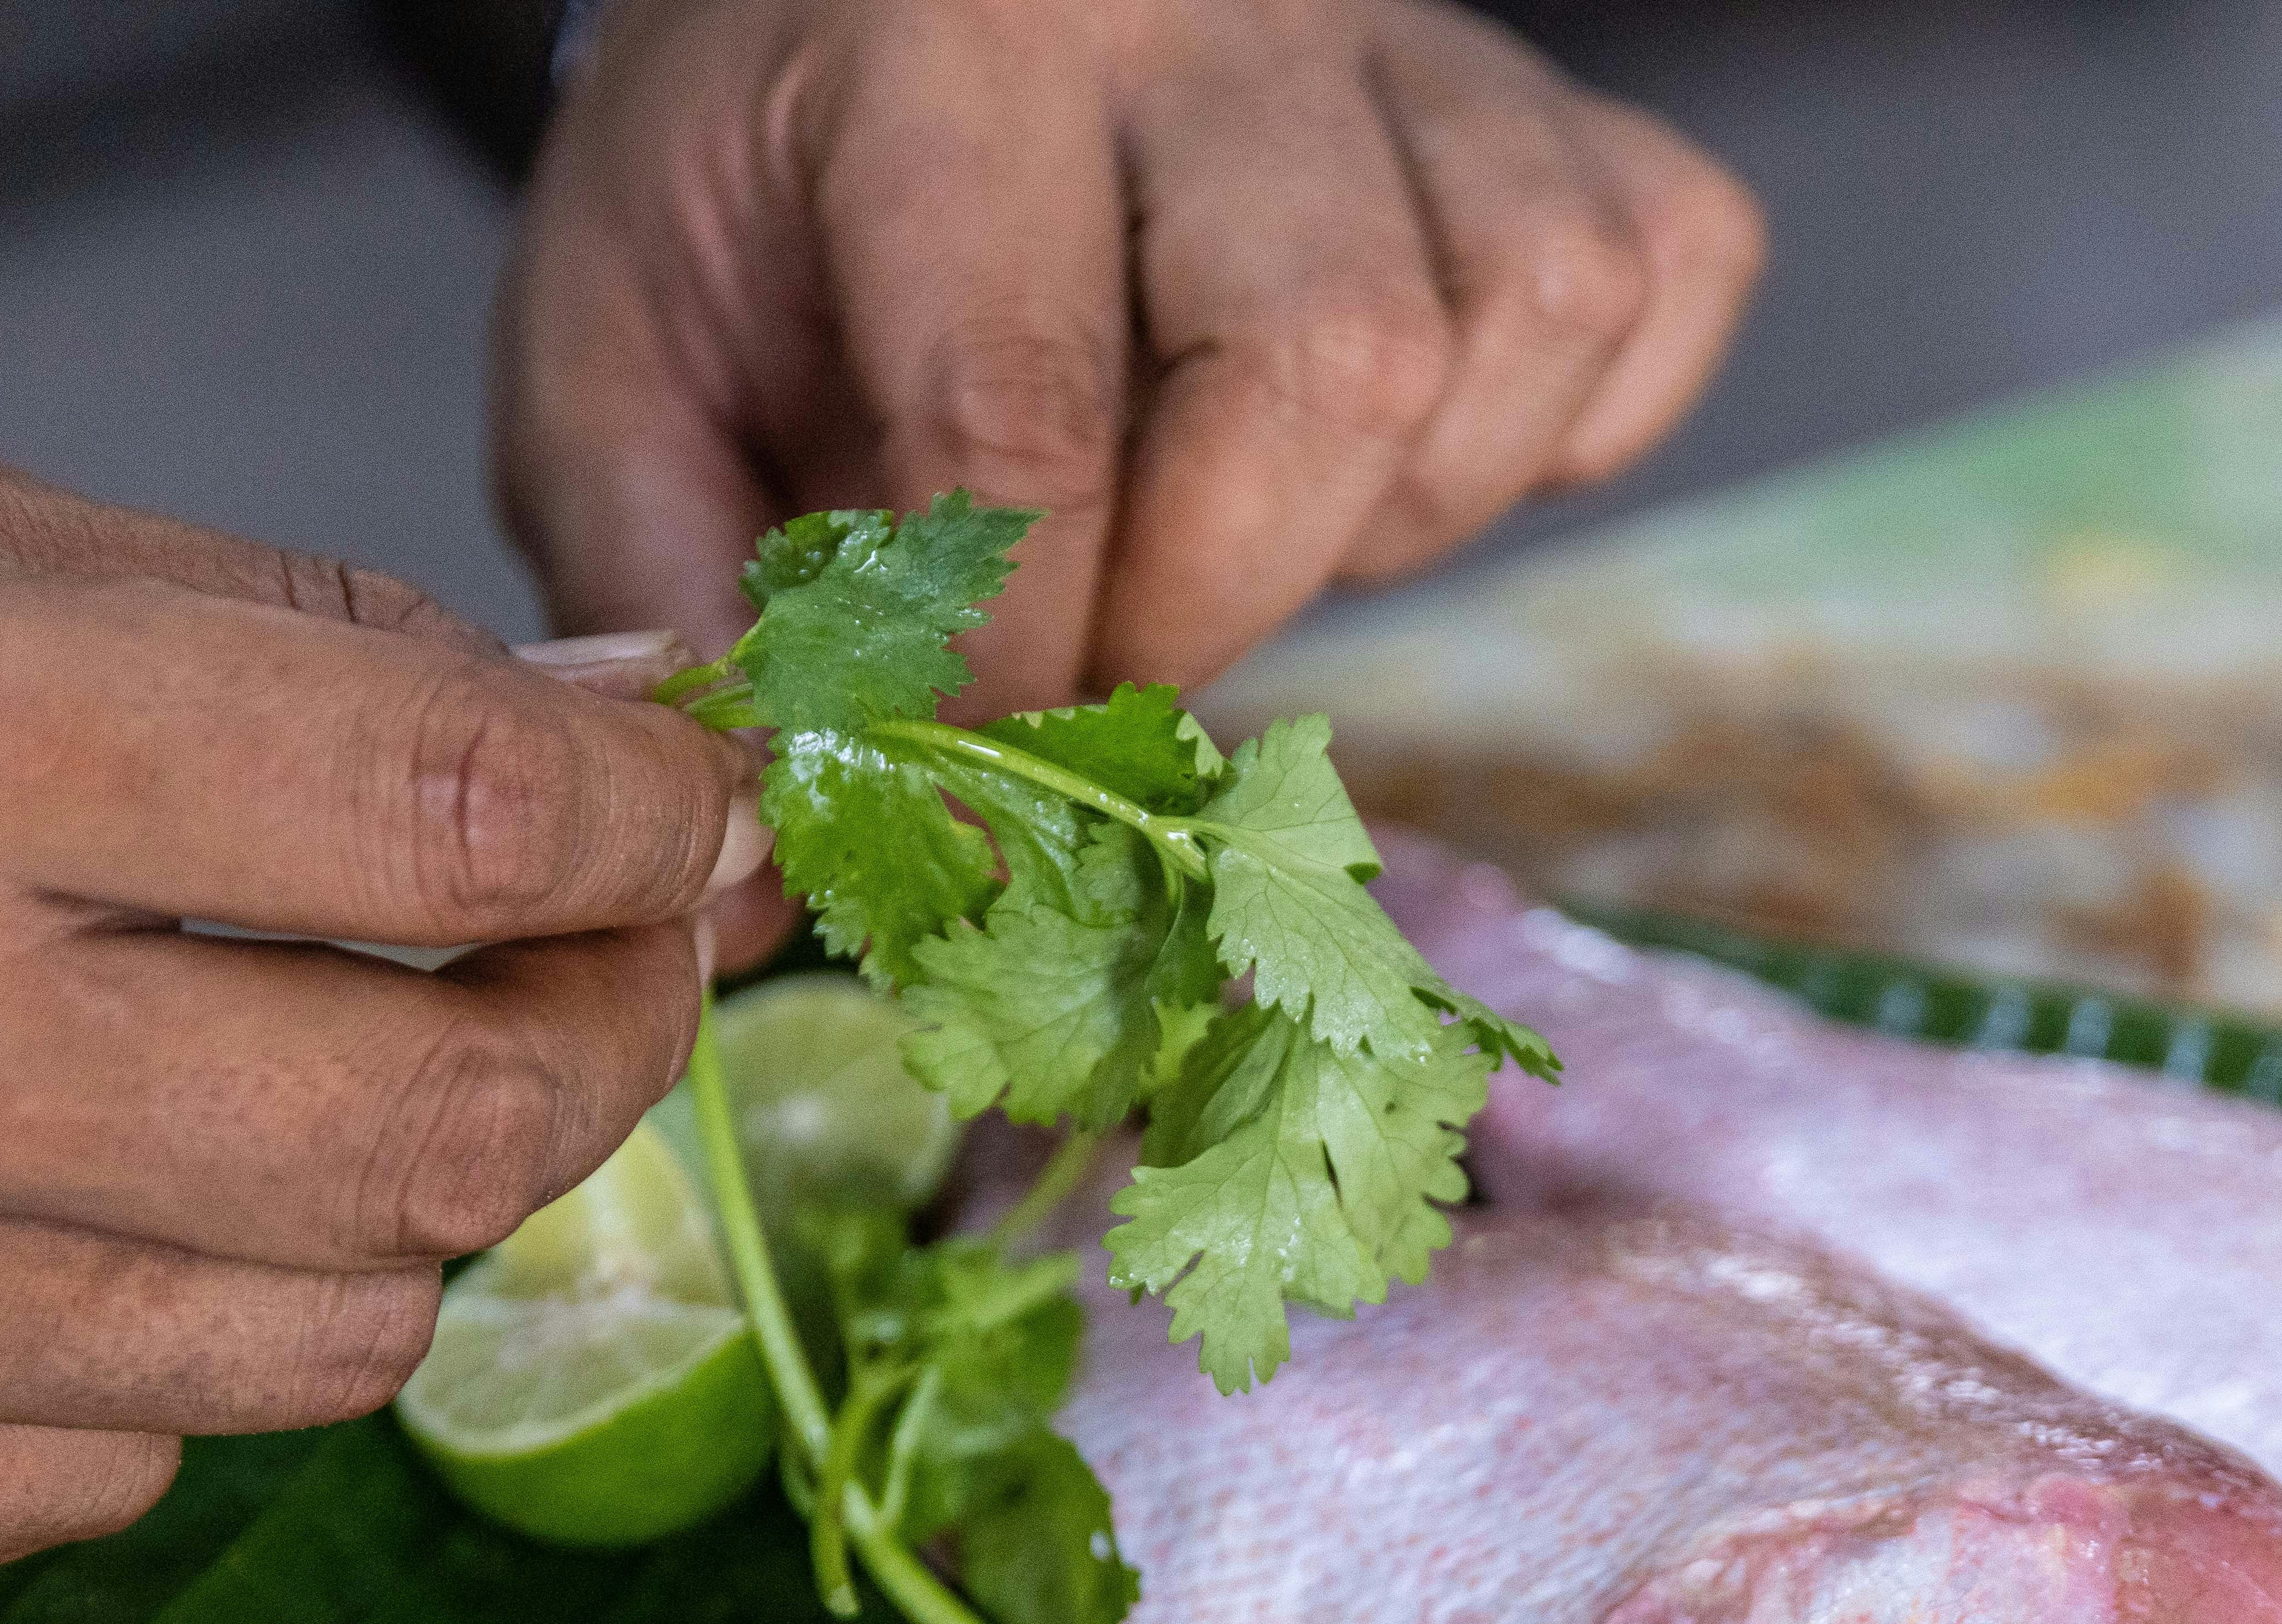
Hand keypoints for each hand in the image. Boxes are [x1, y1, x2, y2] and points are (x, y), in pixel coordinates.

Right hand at [0, 433, 748, 1579]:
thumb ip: (308, 652)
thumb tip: (626, 742)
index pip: (460, 825)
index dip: (646, 825)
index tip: (688, 821)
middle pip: (459, 1134)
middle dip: (603, 1042)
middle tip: (599, 973)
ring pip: (346, 1337)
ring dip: (382, 1208)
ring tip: (278, 1086)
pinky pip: (139, 1465)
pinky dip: (162, 1343)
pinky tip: (39, 1216)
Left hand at [495, 0, 1761, 708]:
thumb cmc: (765, 191)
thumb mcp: (621, 361)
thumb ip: (667, 596)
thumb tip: (755, 879)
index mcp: (952, 53)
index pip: (1029, 416)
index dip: (1014, 669)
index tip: (976, 784)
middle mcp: (1207, 7)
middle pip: (1336, 365)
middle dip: (1220, 593)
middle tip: (1112, 643)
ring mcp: (1411, 37)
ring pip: (1523, 324)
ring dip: (1394, 511)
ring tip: (1244, 509)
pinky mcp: (1548, 96)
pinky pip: (1661, 276)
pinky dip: (1560, 423)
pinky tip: (1395, 445)